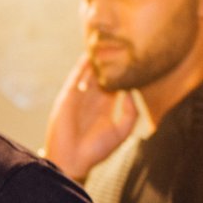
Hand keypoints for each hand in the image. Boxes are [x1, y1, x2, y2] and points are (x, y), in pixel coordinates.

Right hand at [42, 55, 137, 181]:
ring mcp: (79, 97)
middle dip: (110, 62)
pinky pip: (76, 77)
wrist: (72, 159)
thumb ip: (130, 112)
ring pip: (89, 73)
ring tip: (105, 43)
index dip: (123, 73)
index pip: (116, 85)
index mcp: (105, 108)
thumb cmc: (97, 150)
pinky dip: (82, 66)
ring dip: (95, 61)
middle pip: (102, 76)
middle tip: (121, 45)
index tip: (134, 60)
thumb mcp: (122, 131)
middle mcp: (92, 100)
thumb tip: (130, 90)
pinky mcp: (68, 96)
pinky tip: (90, 54)